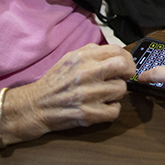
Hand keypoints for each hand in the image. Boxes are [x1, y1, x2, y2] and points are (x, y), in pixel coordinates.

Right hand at [20, 43, 136, 137]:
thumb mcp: (69, 58)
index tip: (126, 64)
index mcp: (82, 58)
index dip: (126, 57)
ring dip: (116, 92)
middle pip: (124, 67)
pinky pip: (115, 110)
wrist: (36, 105)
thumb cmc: (55, 82)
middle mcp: (86, 74)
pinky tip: (102, 106)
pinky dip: (112, 109)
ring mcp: (88, 95)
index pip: (117, 51)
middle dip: (128, 72)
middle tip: (123, 77)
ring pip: (121, 90)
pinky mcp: (89, 114)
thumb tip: (115, 52)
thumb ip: (91, 52)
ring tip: (105, 94)